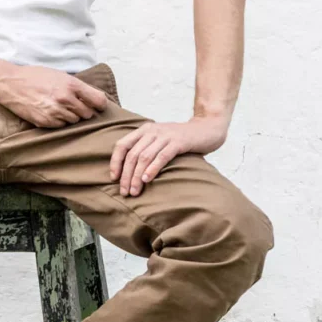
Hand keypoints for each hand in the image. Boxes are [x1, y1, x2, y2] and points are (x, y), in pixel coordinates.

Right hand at [0, 66, 108, 127]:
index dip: (100, 104)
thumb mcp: (60, 75)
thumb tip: (94, 98)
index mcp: (71, 84)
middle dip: (83, 110)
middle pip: (88, 114)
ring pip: (75, 121)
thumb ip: (77, 86)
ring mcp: (55, 112)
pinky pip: (61, 126)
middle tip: (72, 105)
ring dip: (70, 116)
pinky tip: (49, 112)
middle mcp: (65, 99)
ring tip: (58, 107)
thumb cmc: (35, 77)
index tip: (97, 105)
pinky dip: (58, 121)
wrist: (10, 83)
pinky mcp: (45, 122)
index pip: (99, 100)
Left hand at [110, 115, 229, 195]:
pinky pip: (161, 156)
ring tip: (135, 191)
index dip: (115, 162)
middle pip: (132, 154)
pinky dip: (153, 169)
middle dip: (126, 175)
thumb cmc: (183, 140)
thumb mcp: (161, 141)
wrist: (208, 129)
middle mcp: (152, 131)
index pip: (122, 145)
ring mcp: (165, 135)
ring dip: (137, 176)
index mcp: (145, 130)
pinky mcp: (179, 142)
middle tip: (125, 192)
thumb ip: (147, 149)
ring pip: (144, 157)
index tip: (114, 178)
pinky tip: (147, 180)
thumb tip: (131, 172)